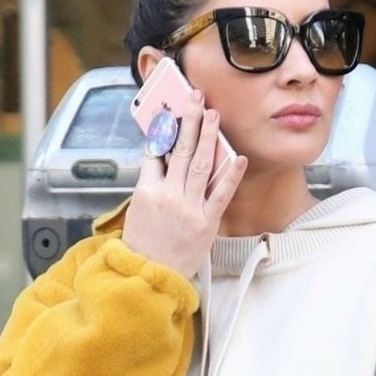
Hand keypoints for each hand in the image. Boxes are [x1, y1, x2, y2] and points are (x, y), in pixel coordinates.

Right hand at [122, 89, 246, 278]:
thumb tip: (160, 156)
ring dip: (208, 136)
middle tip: (196, 97)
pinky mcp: (207, 223)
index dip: (164, 130)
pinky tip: (238, 156)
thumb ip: (150, 182)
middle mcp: (169, 197)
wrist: (150, 278)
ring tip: (213, 114)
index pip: (155, 153)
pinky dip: (230, 175)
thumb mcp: (137, 211)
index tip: (170, 110)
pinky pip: (221, 194)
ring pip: (200, 164)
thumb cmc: (144, 245)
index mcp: (147, 192)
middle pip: (180, 150)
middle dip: (189, 120)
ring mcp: (189, 209)